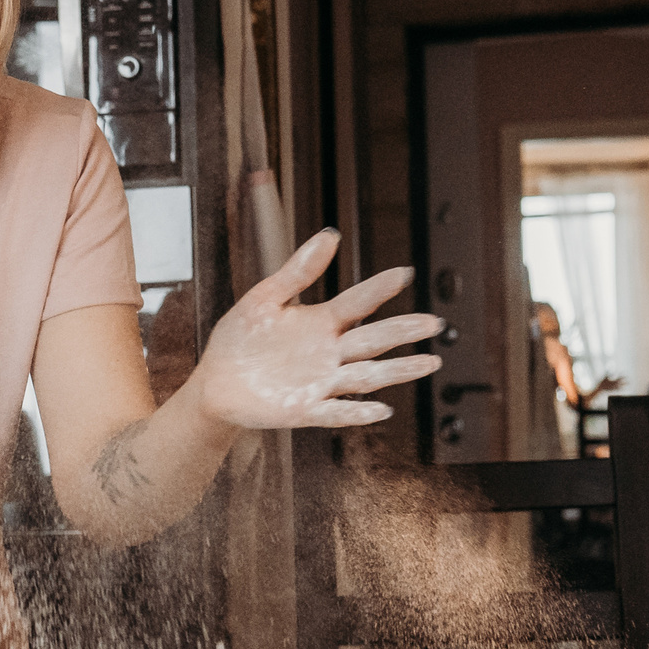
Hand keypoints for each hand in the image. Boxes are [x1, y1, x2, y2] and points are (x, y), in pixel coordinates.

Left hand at [194, 229, 442, 429]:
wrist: (215, 383)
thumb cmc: (240, 339)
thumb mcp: (264, 298)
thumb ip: (297, 272)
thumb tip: (330, 236)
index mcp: (322, 322)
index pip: (358, 302)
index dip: (379, 289)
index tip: (404, 273)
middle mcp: (330, 352)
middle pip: (373, 340)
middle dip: (403, 331)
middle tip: (433, 323)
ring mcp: (321, 382)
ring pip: (367, 376)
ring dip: (398, 371)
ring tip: (429, 363)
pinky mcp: (305, 410)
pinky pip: (336, 412)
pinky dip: (357, 412)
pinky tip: (382, 409)